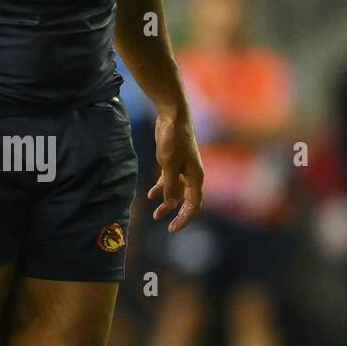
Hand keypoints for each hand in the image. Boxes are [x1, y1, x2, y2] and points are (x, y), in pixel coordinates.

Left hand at [148, 108, 203, 232]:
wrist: (173, 117)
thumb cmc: (174, 139)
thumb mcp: (169, 165)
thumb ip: (169, 185)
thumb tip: (170, 204)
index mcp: (196, 177)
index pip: (194, 204)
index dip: (184, 218)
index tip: (173, 229)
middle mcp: (192, 175)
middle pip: (187, 201)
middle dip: (177, 214)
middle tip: (168, 227)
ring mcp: (184, 169)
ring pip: (176, 192)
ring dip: (167, 203)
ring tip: (155, 215)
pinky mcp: (174, 163)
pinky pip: (169, 181)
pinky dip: (161, 189)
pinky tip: (150, 196)